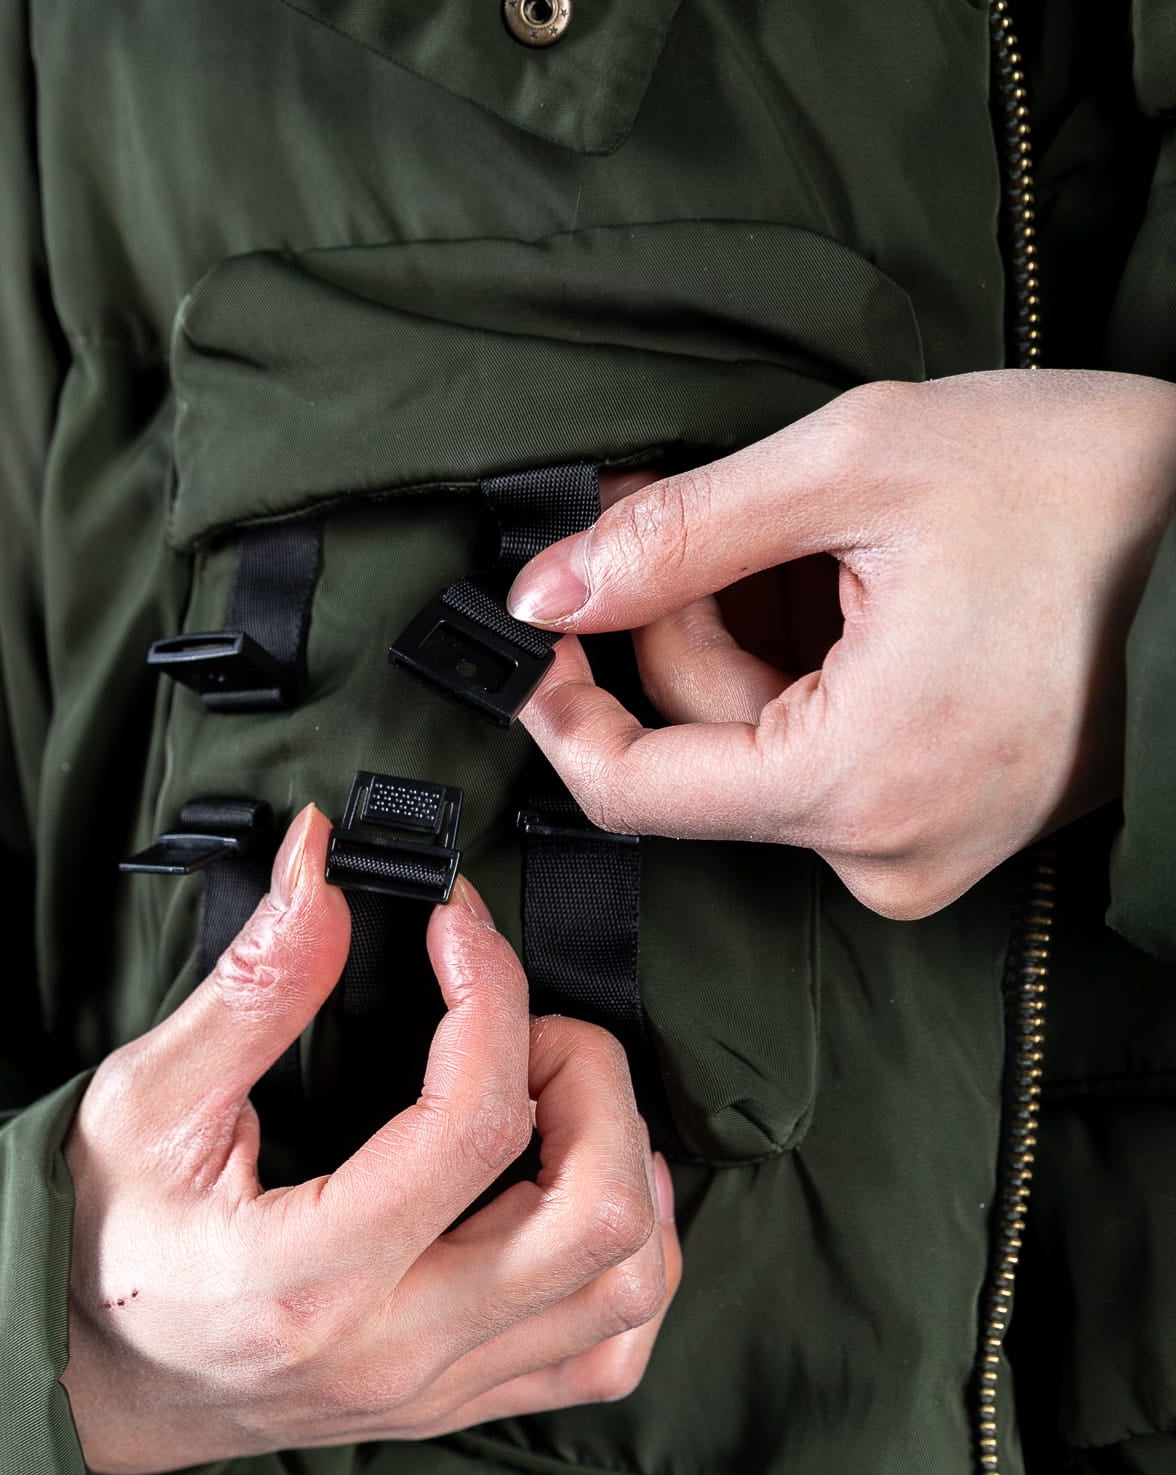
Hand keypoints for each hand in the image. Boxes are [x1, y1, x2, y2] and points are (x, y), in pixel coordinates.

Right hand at [62, 805, 679, 1474]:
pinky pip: (611, 1350)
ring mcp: (441, 1390)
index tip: (457, 925)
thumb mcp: (143, 1103)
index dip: (492, 994)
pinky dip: (636, 1257)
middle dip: (593, 1081)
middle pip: (596, 1216)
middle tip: (527, 1026)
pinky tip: (584, 1187)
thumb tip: (323, 867)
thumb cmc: (103, 1240)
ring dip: (626, 1163)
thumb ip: (249, 991)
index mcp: (308, 1278)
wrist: (91, 1389)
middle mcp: (395, 1350)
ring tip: (557, 1096)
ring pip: (629, 1286)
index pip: (474, 1126)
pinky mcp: (464, 1403)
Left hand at [507, 370, 1175, 916]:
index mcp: (854, 784)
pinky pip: (830, 762)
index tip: (535, 625)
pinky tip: (866, 592)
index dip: (561, 704)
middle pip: (701, 749)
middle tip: (692, 501)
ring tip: (828, 536)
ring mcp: (925, 855)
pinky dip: (816, 672)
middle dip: (679, 620)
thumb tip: (547, 587)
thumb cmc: (1093, 490)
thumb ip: (681, 532)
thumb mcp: (864, 463)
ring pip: (763, 750)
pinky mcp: (952, 834)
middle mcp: (884, 854)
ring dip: (755, 635)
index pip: (630, 790)